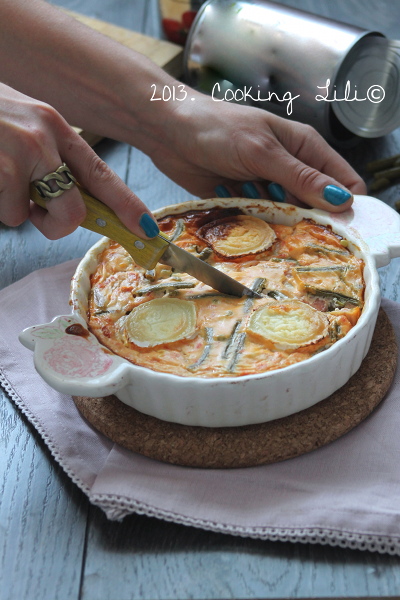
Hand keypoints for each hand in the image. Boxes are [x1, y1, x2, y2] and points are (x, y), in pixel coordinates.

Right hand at [0, 83, 158, 239]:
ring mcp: (18, 153)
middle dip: (54, 225)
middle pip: (72, 212)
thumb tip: (70, 200)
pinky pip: (6, 214)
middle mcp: (43, 138)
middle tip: (33, 212)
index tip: (145, 229)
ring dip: (10, 209)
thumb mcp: (21, 123)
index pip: (100, 174)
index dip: (126, 205)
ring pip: (28, 216)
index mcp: (54, 126)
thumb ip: (48, 156)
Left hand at [149, 92, 366, 210]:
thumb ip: (301, 178)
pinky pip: (259, 222)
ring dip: (276, 222)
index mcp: (304, 148)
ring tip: (257, 208)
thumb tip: (343, 200)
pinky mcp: (243, 201)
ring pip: (286, 217)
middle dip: (308, 219)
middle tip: (292, 226)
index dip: (346, 207)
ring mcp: (266, 187)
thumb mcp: (263, 152)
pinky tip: (241, 212)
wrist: (169, 130)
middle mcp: (289, 169)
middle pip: (315, 206)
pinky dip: (253, 223)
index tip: (341, 230)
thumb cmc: (216, 128)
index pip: (343, 182)